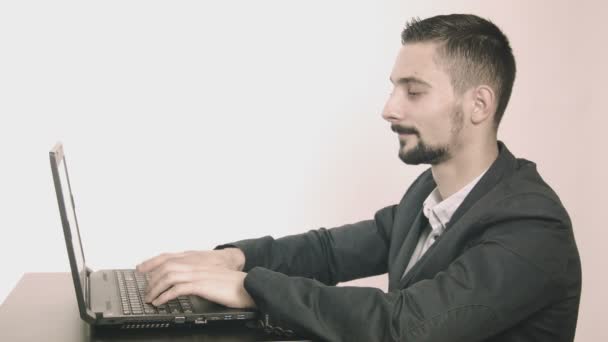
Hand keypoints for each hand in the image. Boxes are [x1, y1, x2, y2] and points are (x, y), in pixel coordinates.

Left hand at [136, 250, 254, 308]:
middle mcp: (195, 264)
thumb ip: (198, 275)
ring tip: (150, 298)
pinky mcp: (201, 285)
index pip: (169, 257)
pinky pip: (177, 288)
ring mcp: (197, 273)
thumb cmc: (231, 283)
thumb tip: (186, 284)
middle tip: (146, 291)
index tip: (141, 268)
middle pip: (165, 266)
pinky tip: (161, 302)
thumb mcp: (211, 276)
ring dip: (156, 288)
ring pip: (168, 276)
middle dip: (151, 279)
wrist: (246, 285)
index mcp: (196, 261)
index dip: (152, 262)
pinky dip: (165, 296)